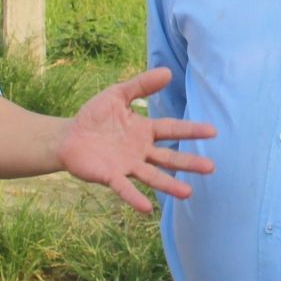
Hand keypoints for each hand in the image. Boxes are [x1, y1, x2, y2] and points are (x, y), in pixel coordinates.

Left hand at [57, 67, 215, 212]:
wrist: (68, 137)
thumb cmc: (94, 117)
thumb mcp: (117, 95)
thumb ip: (141, 85)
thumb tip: (168, 72)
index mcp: (144, 130)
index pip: (172, 130)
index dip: (191, 130)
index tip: (213, 131)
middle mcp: (140, 151)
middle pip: (168, 158)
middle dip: (188, 163)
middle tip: (211, 168)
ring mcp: (127, 165)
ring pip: (152, 176)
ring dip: (169, 185)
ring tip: (188, 193)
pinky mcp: (110, 176)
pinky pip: (124, 188)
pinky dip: (135, 198)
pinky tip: (147, 208)